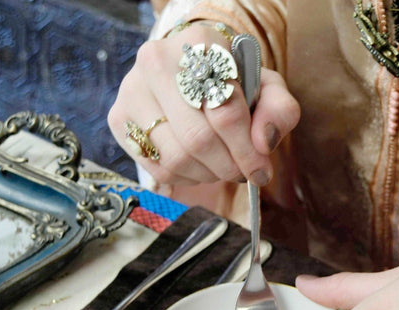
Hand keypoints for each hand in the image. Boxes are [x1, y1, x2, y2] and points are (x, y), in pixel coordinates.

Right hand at [108, 24, 299, 186]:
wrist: (190, 73)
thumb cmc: (233, 83)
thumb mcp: (267, 88)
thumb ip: (279, 111)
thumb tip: (264, 143)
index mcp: (199, 44)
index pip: (225, 110)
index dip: (248, 150)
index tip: (261, 169)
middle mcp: (157, 61)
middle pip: (199, 138)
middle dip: (229, 166)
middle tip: (244, 173)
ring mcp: (131, 90)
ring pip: (177, 157)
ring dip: (209, 174)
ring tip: (223, 166)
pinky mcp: (119, 119)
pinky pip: (158, 167)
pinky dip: (187, 177)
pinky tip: (200, 166)